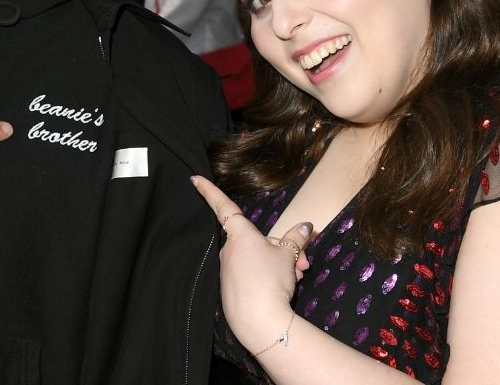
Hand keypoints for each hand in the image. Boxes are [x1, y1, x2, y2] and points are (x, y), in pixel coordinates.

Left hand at [192, 175, 309, 346]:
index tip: (194, 179)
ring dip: (279, 264)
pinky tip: (283, 287)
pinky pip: (252, 274)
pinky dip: (268, 276)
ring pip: (258, 258)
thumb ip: (295, 239)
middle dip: (281, 248)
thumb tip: (305, 226)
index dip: (209, 191)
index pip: (223, 206)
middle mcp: (229, 249)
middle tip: (303, 262)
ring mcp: (228, 270)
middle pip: (257, 239)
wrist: (259, 321)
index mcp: (240, 234)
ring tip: (298, 275)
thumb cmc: (271, 280)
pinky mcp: (230, 289)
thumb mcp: (289, 255)